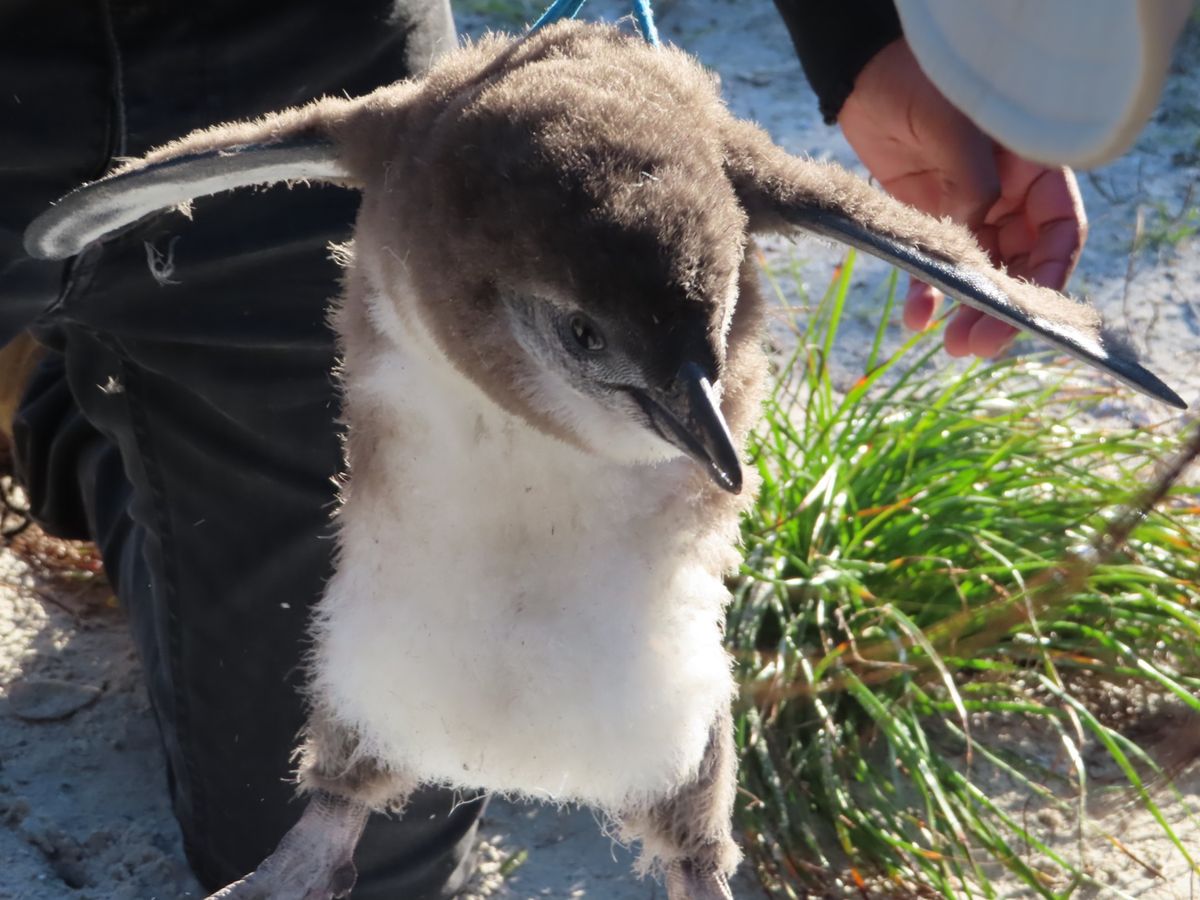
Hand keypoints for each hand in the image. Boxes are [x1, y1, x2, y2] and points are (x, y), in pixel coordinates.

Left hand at [837, 39, 1086, 357]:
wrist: (866, 77)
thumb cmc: (923, 86)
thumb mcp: (955, 133)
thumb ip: (972, 187)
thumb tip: (978, 242)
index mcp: (1033, 171)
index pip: (1059, 233)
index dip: (1047, 277)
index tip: (1025, 313)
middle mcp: (1007, 196)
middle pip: (1019, 264)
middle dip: (1002, 307)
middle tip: (978, 345)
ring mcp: (967, 211)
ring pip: (977, 274)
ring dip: (966, 311)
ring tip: (953, 346)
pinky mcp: (926, 220)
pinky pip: (932, 266)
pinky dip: (925, 295)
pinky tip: (916, 320)